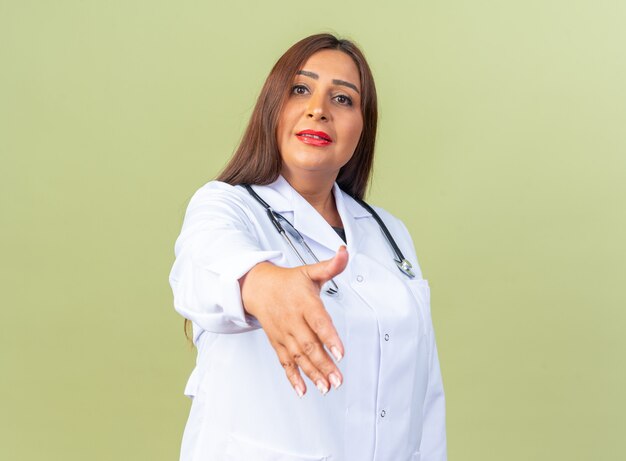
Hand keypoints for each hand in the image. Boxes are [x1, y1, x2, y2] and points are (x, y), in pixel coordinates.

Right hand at [239, 246, 347, 396]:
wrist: (257, 287)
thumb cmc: (288, 281)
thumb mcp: (310, 271)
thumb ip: (331, 266)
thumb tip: (344, 253)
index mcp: (304, 302)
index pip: (318, 321)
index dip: (329, 337)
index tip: (340, 353)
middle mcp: (293, 320)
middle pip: (309, 344)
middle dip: (324, 364)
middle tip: (338, 379)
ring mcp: (284, 334)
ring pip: (298, 356)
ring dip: (312, 374)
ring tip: (326, 387)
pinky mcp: (277, 343)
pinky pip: (285, 362)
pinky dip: (292, 377)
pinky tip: (302, 390)